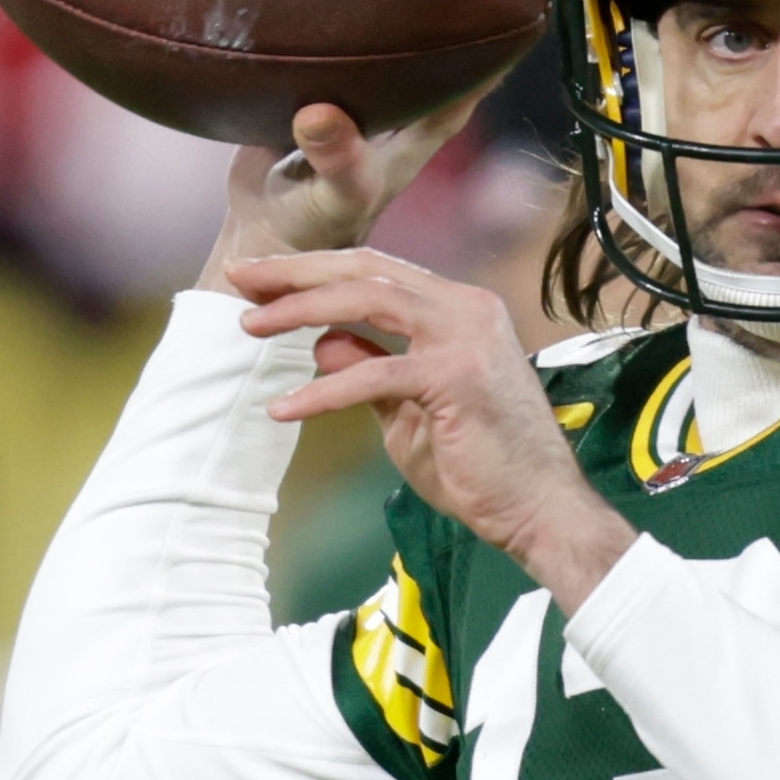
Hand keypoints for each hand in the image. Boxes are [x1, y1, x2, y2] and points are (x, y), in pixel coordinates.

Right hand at [196, 0, 563, 288]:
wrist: (270, 240)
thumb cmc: (316, 228)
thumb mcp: (331, 198)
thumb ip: (334, 160)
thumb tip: (321, 113)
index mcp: (430, 116)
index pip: (492, 51)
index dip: (522, 1)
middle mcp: (409, 87)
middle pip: (453, 6)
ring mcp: (370, 78)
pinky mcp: (321, 70)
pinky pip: (339, 6)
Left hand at [229, 249, 637, 611]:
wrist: (540, 510)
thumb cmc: (481, 467)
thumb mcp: (408, 409)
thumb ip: (371, 367)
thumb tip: (323, 341)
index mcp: (460, 309)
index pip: (377, 271)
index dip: (313, 270)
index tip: (260, 279)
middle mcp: (467, 308)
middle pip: (366, 270)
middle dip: (296, 272)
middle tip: (239, 279)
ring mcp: (465, 337)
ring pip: (367, 300)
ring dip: (301, 310)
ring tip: (251, 326)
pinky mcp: (456, 376)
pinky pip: (373, 373)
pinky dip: (323, 390)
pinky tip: (284, 409)